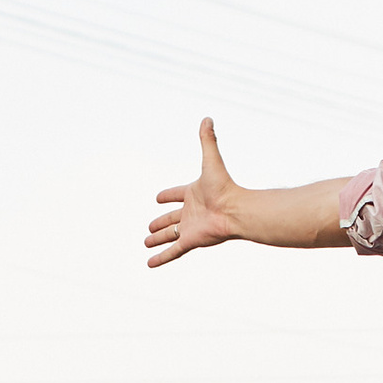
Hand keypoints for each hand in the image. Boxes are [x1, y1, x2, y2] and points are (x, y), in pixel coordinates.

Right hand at [146, 118, 241, 265]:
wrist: (236, 210)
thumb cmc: (225, 187)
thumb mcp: (211, 162)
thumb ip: (208, 141)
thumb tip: (207, 118)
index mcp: (194, 194)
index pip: (177, 194)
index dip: (168, 195)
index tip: (157, 197)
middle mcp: (191, 212)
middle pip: (171, 218)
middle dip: (160, 223)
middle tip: (149, 227)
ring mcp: (190, 227)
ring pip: (170, 235)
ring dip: (158, 240)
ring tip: (146, 243)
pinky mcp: (190, 240)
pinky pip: (172, 251)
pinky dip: (161, 258)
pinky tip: (150, 264)